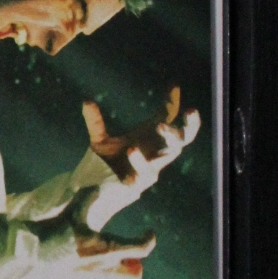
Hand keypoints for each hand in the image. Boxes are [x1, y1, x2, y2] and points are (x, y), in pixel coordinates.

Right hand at [29, 200, 157, 278]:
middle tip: (128, 256)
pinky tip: (76, 263)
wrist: (30, 260)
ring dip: (112, 269)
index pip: (140, 249)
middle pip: (133, 276)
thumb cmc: (55, 236)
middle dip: (135, 268)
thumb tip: (97, 187)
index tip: (149, 232)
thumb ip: (87, 198)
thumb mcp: (72, 213)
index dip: (149, 240)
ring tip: (99, 256)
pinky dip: (91, 274)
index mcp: (108, 250)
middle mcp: (105, 270)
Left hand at [78, 88, 200, 230]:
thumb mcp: (99, 139)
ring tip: (159, 125)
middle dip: (189, 125)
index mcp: (149, 140)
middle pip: (182, 139)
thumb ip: (95, 121)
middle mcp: (154, 154)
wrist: (92, 192)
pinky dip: (139, 161)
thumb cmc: (104, 164)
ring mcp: (149, 169)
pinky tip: (132, 150)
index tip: (174, 86)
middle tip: (190, 110)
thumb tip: (87, 101)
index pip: (169, 120)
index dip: (173, 103)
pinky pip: (144, 172)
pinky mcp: (139, 184)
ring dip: (169, 138)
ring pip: (169, 155)